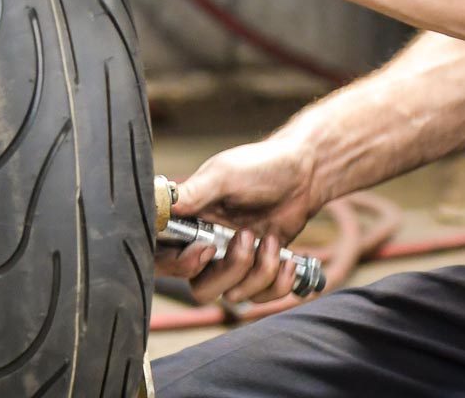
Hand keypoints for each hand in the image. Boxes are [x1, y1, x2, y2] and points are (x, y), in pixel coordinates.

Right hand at [159, 136, 322, 304]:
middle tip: (245, 238)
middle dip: (229, 271)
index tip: (207, 248)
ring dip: (259, 271)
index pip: (163, 257)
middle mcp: (205, 247)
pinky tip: (286, 259)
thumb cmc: (260, 167)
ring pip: (231, 296)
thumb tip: (162, 204)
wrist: (303, 176)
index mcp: (188, 223)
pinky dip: (278, 282)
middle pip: (199, 288)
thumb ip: (193, 192)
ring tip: (270, 239)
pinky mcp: (257, 272)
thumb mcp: (223, 175)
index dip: (178, 264)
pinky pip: (260, 298)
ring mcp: (231, 262)